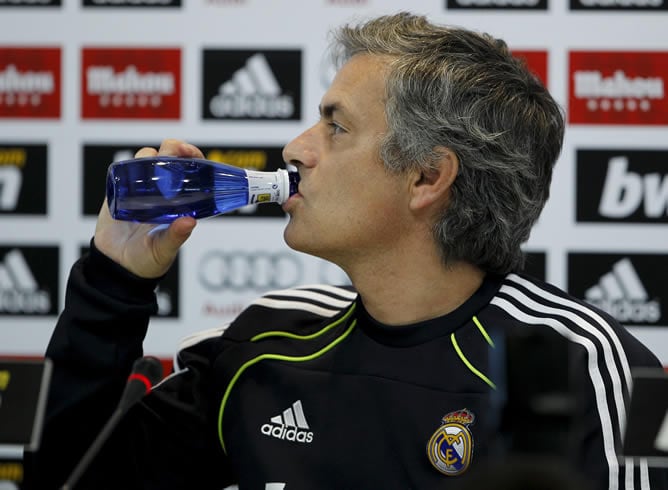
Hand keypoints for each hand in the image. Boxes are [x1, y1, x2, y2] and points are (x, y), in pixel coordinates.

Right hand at [93, 139, 201, 277]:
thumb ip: (175, 237)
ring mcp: (140, 189)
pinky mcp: (119, 191)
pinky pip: (123, 170)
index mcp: (180, 203)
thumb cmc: (146, 261)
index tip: (193, 155)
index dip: (194, 158)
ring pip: (147, 158)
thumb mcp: (164, 250)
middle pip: (170, 157)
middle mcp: (162, 192)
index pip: (192, 172)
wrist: (115, 267)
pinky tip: (132, 171)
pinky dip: (128, 165)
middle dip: (175, 147)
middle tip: (176, 151)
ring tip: (152, 163)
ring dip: (151, 155)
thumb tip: (189, 221)